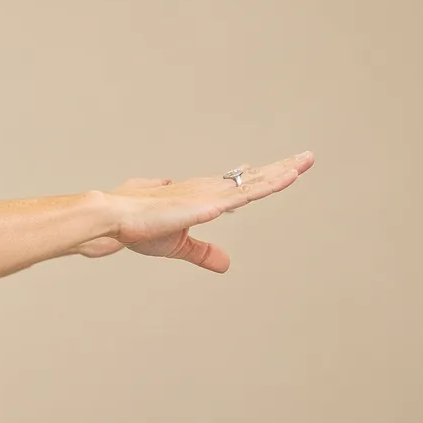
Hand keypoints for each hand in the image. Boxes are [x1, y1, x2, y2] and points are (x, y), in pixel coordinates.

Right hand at [79, 151, 313, 272]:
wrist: (116, 220)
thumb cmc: (137, 228)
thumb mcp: (179, 246)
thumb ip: (203, 253)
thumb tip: (226, 264)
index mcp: (200, 197)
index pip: (236, 185)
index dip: (256, 177)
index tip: (276, 169)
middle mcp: (209, 189)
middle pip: (252, 178)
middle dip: (280, 168)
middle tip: (306, 157)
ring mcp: (211, 193)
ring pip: (255, 181)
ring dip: (283, 170)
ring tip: (307, 160)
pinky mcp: (210, 202)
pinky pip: (248, 191)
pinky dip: (271, 183)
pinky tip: (289, 177)